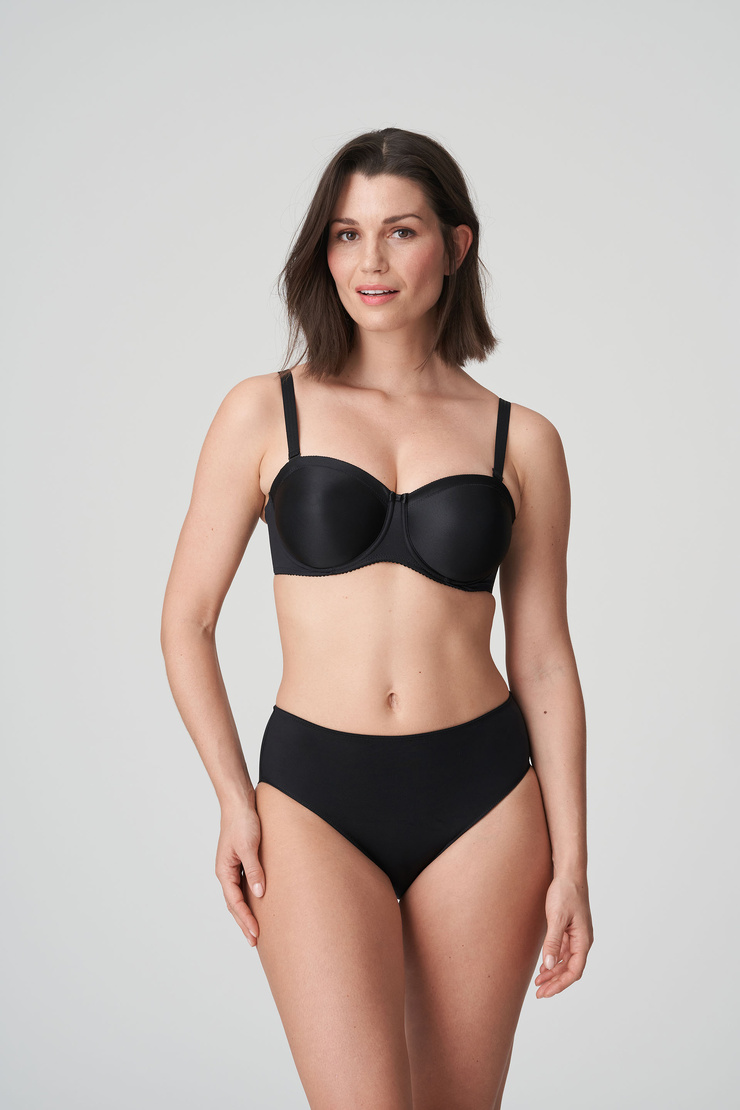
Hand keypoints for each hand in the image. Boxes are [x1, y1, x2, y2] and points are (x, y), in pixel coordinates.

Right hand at [215, 803, 265, 947]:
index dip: (246, 919)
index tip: (256, 934)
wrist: (239, 803)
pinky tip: (257, 905)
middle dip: (243, 923)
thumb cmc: (243, 822)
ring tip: (255, 931)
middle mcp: (226, 872)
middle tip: (254, 942)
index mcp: (224, 871)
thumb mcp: (249, 846)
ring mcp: (232, 868)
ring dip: (245, 914)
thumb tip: (259, 894)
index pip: (235, 902)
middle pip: (233, 904)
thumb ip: (254, 870)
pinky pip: (243, 887)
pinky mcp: (240, 862)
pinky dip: (248, 900)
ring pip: (237, 897)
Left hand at [535, 874, 592, 997]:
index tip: (546, 992)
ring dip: (553, 973)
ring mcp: (576, 935)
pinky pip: (563, 951)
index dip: (560, 984)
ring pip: (566, 961)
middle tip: (539, 993)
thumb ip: (553, 942)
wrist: (568, 873)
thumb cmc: (566, 892)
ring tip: (538, 983)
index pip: (574, 970)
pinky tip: (543, 966)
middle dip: (555, 982)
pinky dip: (553, 960)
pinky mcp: (569, 929)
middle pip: (570, 969)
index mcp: (583, 940)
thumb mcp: (556, 917)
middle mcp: (582, 940)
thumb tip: (548, 965)